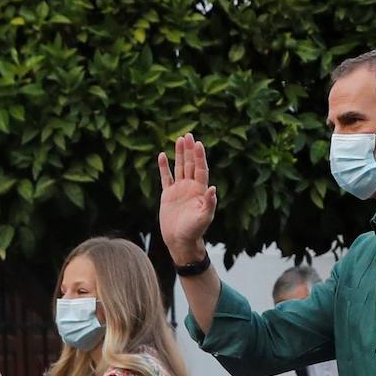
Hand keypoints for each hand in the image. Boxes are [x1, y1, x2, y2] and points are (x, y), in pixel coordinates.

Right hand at [157, 133, 216, 263]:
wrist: (180, 241)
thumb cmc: (194, 231)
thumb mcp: (204, 217)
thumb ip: (209, 203)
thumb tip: (213, 188)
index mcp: (200, 191)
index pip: (201, 169)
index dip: (200, 157)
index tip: (198, 143)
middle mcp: (191, 188)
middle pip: (191, 164)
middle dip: (190, 150)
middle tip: (189, 135)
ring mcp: (179, 190)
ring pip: (180, 167)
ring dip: (180, 154)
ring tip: (179, 139)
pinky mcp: (168, 195)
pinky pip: (165, 177)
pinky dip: (164, 167)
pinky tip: (162, 155)